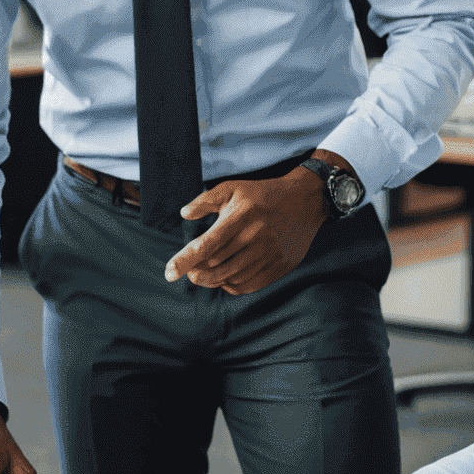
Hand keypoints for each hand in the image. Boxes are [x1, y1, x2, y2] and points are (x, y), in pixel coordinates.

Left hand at [164, 163, 329, 294]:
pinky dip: (232, 285)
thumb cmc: (262, 194)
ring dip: (212, 280)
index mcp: (240, 216)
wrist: (305, 200)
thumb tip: (184, 214)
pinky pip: (250, 284)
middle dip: (196, 272)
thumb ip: (206, 200)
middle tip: (188, 272)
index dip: (185, 261)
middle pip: (217, 265)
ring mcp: (269, 253)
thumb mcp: (233, 188)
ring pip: (232, 277)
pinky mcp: (280, 266)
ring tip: (204, 275)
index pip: (206, 245)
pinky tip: (226, 278)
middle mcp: (255, 237)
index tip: (169, 273)